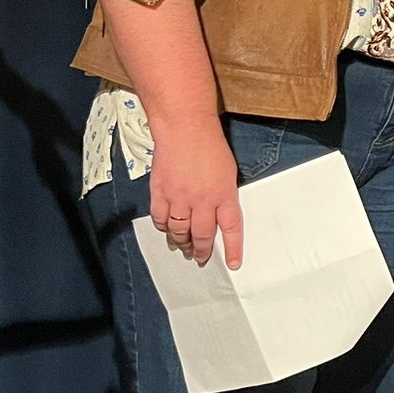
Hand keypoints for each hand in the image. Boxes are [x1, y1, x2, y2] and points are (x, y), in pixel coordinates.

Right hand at [147, 118, 244, 267]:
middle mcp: (202, 200)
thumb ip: (224, 195)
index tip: (233, 263)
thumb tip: (218, 213)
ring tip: (184, 248)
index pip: (231, 229)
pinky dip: (164, 228)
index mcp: (224, 195)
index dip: (233, 249)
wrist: (185, 128)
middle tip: (201, 258)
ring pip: (179, 231)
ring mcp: (179, 198)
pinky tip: (167, 230)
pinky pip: (160, 219)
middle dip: (202, 251)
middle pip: (202, 235)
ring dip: (182, 243)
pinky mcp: (160, 192)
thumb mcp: (228, 172)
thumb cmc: (209, 145)